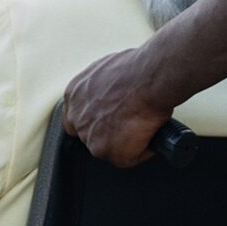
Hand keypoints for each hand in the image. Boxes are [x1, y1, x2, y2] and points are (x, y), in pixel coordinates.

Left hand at [63, 49, 176, 167]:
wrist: (149, 77)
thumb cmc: (137, 68)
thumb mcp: (108, 70)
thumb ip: (101, 89)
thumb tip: (114, 95)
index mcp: (74, 94)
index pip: (75, 117)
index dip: (93, 120)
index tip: (106, 119)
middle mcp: (78, 117)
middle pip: (91, 134)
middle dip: (109, 131)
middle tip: (130, 121)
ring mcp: (91, 137)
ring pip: (110, 148)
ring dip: (126, 141)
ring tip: (144, 124)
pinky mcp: (110, 152)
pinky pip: (131, 157)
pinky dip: (144, 149)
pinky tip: (151, 131)